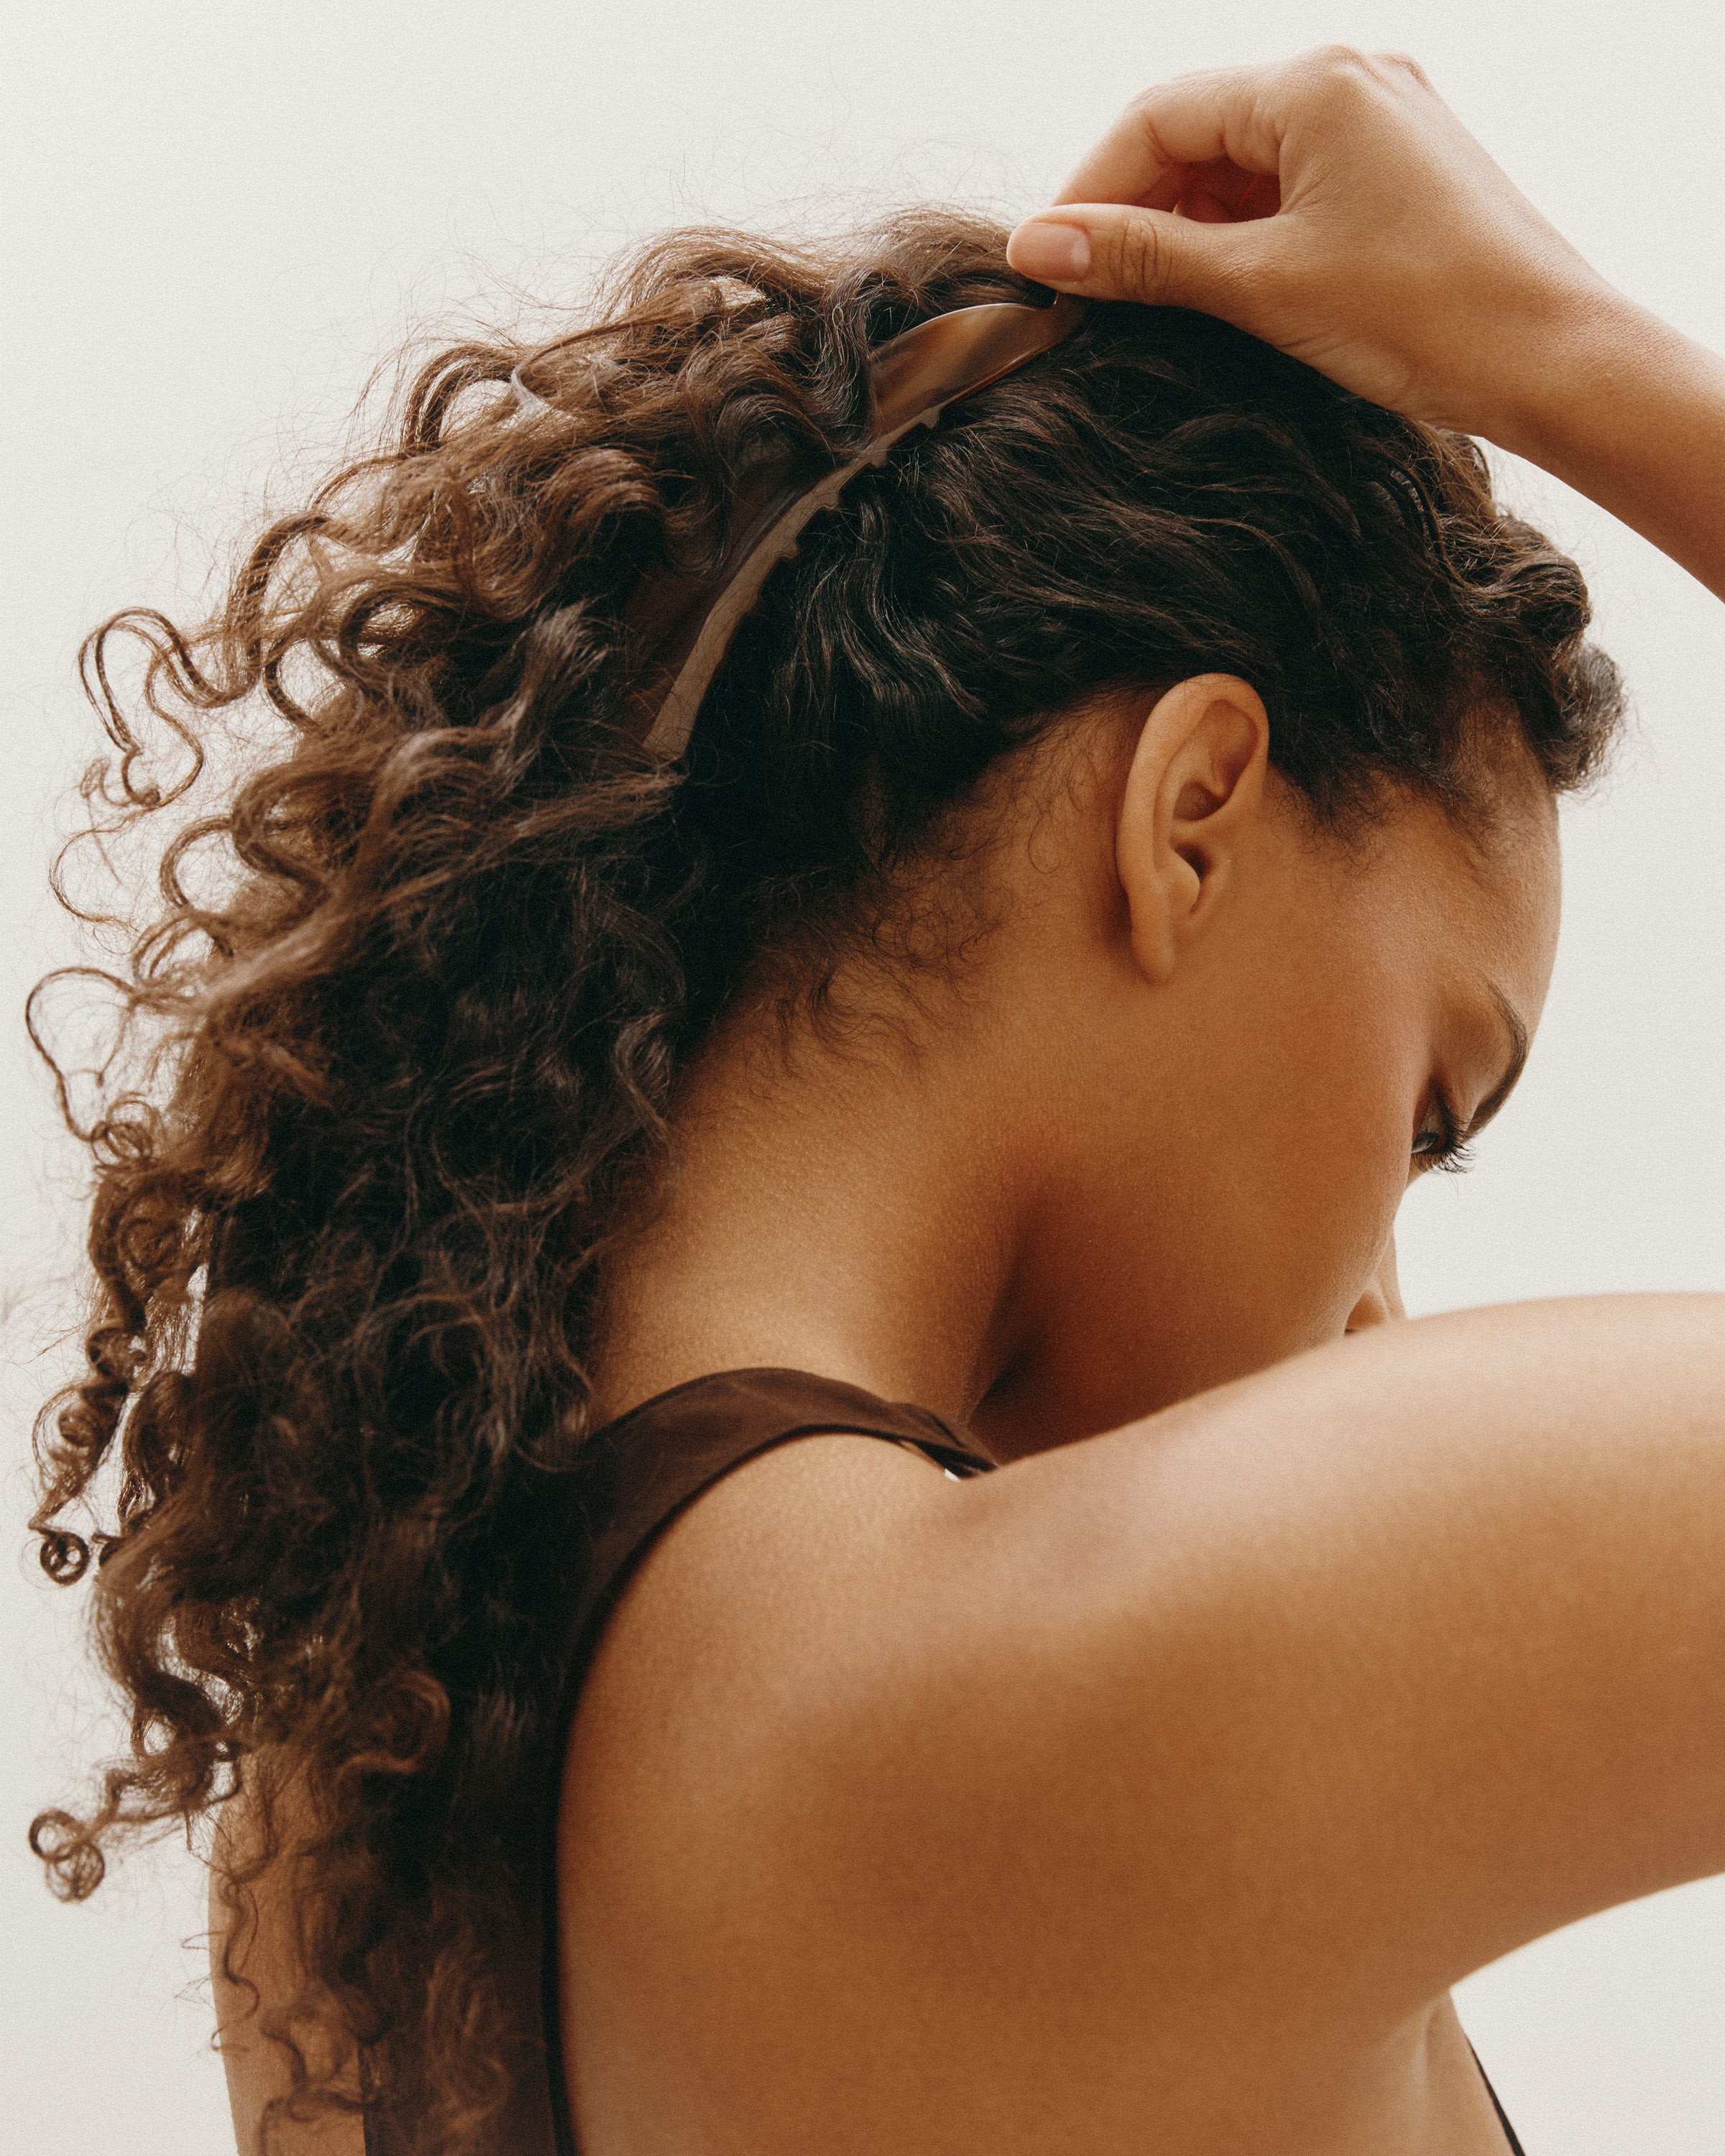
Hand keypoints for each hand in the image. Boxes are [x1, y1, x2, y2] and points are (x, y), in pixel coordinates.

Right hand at [1006, 46, 1621, 456]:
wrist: (1554, 361)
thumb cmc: (1423, 317)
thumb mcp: (1261, 288)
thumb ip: (1143, 260)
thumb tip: (1039, 249)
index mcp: (1315, 82)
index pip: (1159, 116)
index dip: (1091, 192)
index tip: (1050, 267)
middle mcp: (1351, 79)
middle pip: (1200, 133)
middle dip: (1140, 212)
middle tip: (1096, 298)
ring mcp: (1383, 122)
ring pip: (1244, 165)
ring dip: (1191, 231)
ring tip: (1159, 308)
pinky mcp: (1402, 171)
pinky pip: (1294, 188)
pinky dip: (1246, 237)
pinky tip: (1227, 295)